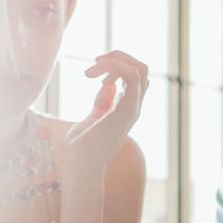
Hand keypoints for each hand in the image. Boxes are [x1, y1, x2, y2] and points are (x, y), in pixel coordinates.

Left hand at [64, 51, 148, 179]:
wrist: (80, 164)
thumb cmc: (82, 146)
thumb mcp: (94, 114)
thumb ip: (103, 99)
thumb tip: (107, 83)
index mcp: (126, 107)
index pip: (135, 75)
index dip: (116, 65)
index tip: (92, 73)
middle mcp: (133, 106)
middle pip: (142, 69)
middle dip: (119, 57)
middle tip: (95, 62)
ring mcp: (133, 108)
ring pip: (141, 69)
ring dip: (116, 60)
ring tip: (92, 67)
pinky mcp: (128, 109)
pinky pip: (132, 76)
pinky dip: (115, 67)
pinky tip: (93, 75)